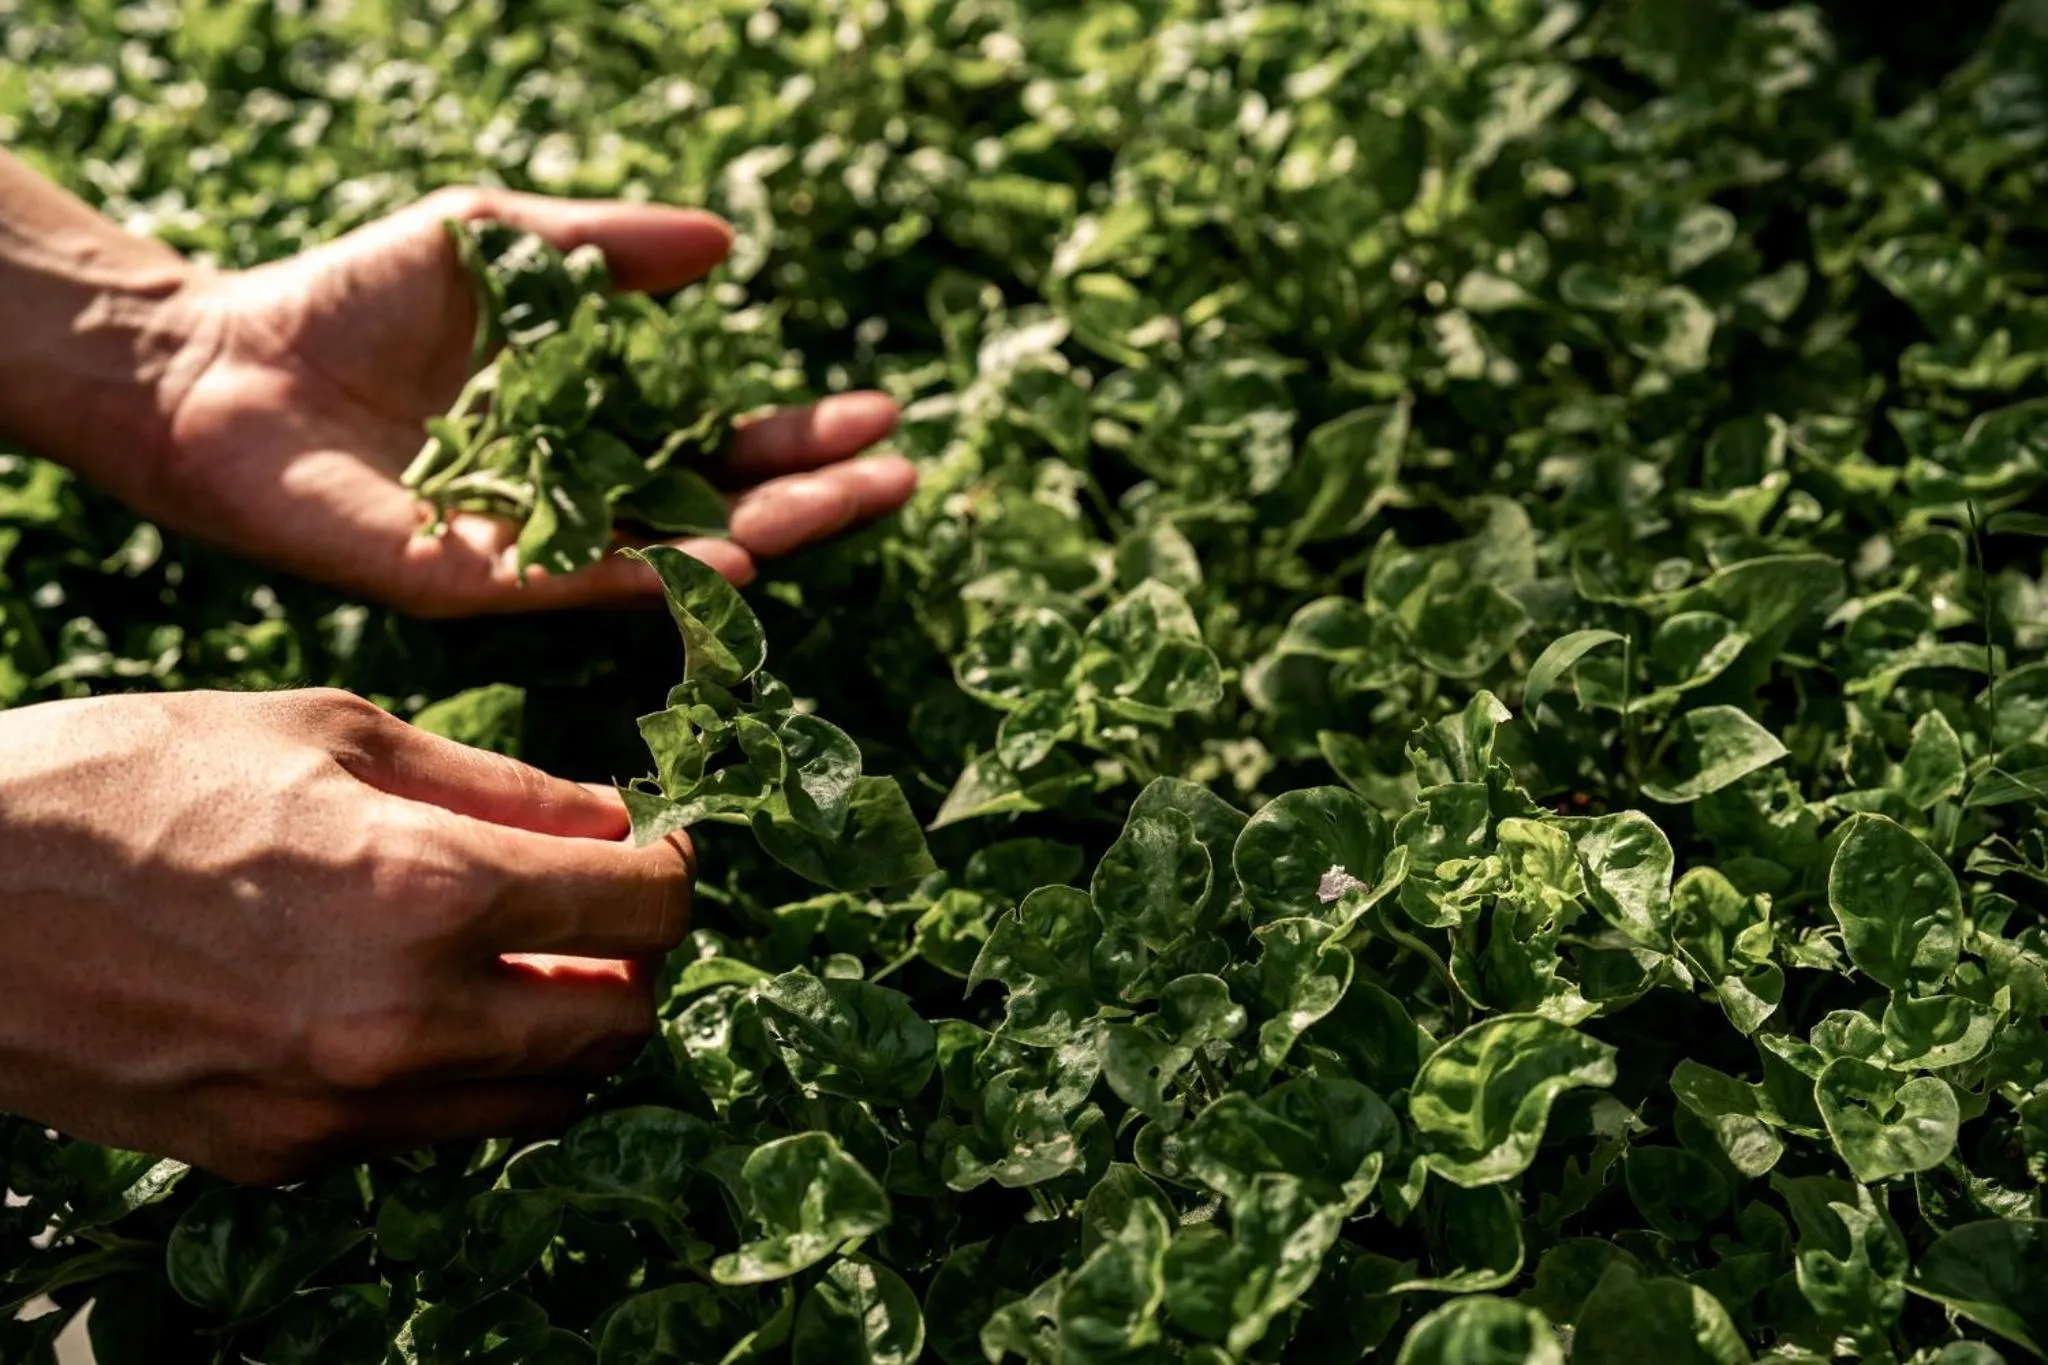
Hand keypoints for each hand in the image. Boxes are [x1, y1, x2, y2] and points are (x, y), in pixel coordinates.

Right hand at [0, 689, 690, 1182]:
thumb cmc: (132, 779)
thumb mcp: (328, 734)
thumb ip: (498, 788)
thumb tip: (611, 822)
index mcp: (429, 886)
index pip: (642, 911)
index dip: (670, 875)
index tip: (656, 855)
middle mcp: (404, 1018)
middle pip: (616, 1025)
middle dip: (633, 965)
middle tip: (598, 915)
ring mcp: (341, 1104)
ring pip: (541, 1098)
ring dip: (564, 1032)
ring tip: (524, 964)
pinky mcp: (283, 1154)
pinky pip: (434, 1128)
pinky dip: (466, 1075)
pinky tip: (424, 1009)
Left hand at [133, 188, 915, 615]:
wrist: (219, 361)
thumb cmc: (351, 297)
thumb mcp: (499, 242)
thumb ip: (606, 248)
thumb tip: (728, 243)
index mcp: (588, 426)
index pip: (720, 442)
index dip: (798, 434)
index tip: (880, 415)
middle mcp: (573, 498)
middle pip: (720, 506)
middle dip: (815, 492)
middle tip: (902, 473)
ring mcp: (528, 548)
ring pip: (668, 554)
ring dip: (765, 534)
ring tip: (849, 502)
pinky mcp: (467, 579)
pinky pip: (575, 581)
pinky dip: (653, 572)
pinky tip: (730, 555)